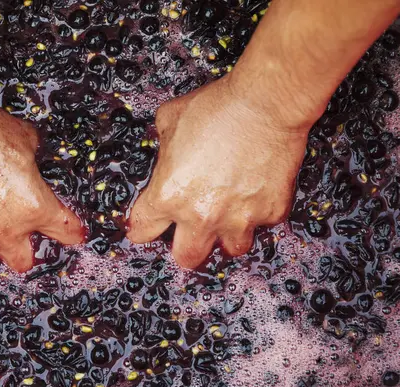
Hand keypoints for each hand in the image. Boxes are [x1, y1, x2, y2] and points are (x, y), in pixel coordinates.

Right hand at [0, 96, 83, 271]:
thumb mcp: (22, 137)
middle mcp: (5, 228)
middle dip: (27, 250)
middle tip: (24, 232)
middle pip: (24, 262)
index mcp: (34, 207)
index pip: (65, 232)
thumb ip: (34, 155)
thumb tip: (31, 155)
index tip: (74, 233)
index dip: (73, 232)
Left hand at [127, 75, 309, 268]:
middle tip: (189, 231)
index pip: (142, 230)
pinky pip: (260, 225)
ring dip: (226, 235)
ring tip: (228, 214)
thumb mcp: (169, 120)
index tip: (147, 224)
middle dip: (184, 246)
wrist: (265, 103)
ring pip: (230, 249)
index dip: (142, 226)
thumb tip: (165, 156)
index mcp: (168, 196)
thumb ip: (161, 148)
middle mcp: (200, 216)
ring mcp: (238, 219)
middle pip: (186, 258)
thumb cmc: (216, 108)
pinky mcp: (270, 213)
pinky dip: (256, 213)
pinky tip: (254, 191)